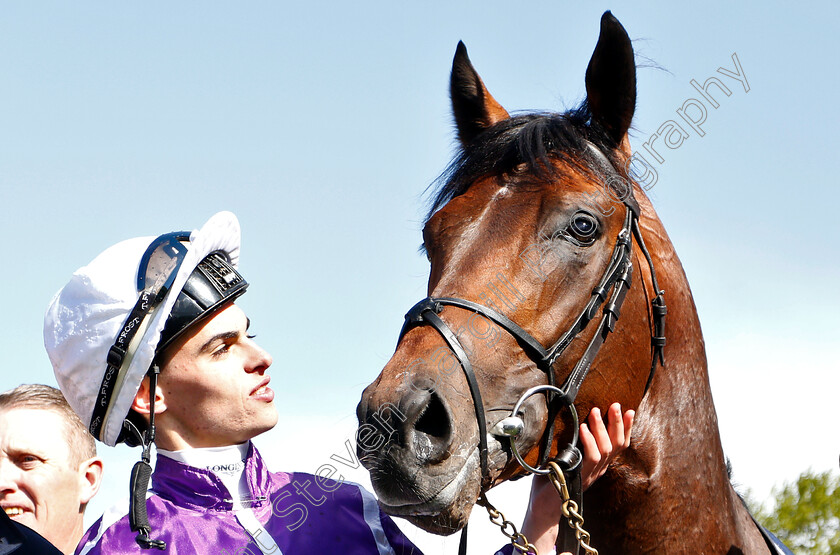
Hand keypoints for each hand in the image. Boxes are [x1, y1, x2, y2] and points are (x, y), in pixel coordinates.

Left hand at [519, 403, 633, 553]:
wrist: (543, 507)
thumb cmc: (549, 480)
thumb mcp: (561, 457)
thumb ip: (568, 442)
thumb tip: (565, 420)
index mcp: (597, 465)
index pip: (618, 445)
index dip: (626, 429)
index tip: (630, 411)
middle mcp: (598, 470)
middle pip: (617, 445)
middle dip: (618, 423)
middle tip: (615, 405)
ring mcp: (591, 475)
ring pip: (606, 449)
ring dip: (601, 428)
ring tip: (595, 412)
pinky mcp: (581, 478)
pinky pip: (591, 458)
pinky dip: (588, 441)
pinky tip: (583, 428)